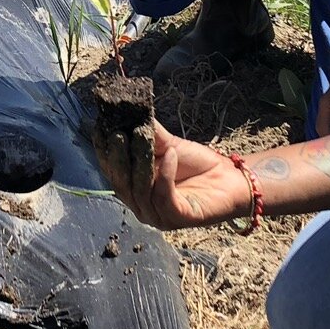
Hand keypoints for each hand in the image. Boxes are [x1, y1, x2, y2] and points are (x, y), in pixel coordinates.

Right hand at [102, 121, 255, 229]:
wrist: (229, 180)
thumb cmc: (197, 165)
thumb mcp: (168, 146)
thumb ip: (147, 134)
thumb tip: (129, 109)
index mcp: (133, 189)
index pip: (112, 171)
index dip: (104, 151)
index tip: (100, 127)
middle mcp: (140, 206)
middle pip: (122, 183)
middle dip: (118, 158)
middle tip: (118, 134)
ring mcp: (157, 216)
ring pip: (140, 190)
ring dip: (141, 163)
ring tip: (143, 138)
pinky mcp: (176, 218)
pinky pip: (163, 195)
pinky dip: (165, 173)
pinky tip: (170, 154)